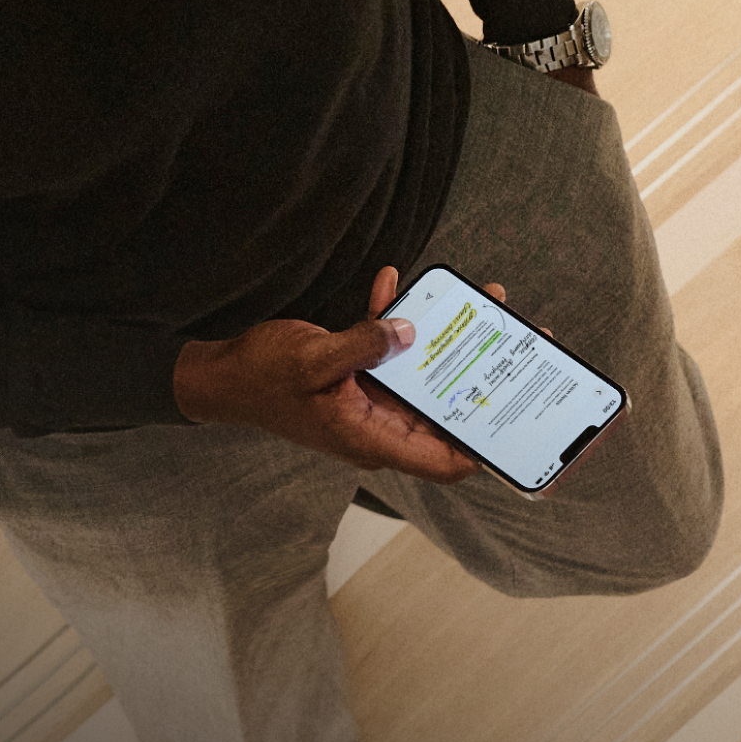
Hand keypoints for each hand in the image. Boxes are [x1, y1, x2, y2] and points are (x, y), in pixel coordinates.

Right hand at [173, 265, 515, 481]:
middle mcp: (379, 425)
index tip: (521, 422)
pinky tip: (397, 282)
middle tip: (515, 338)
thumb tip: (408, 330)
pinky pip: (390, 349)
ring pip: (425, 375)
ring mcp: (370, 400)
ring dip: (447, 338)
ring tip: (475, 301)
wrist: (220, 375)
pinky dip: (396, 317)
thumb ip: (363, 346)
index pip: (445, 459)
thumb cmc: (259, 379)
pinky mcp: (357, 375)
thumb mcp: (312, 360)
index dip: (486, 448)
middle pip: (446, 410)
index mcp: (372, 438)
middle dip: (480, 376)